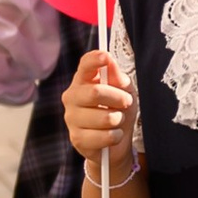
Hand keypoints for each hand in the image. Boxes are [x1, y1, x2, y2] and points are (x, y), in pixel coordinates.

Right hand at [61, 50, 136, 164]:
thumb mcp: (124, 91)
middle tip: (126, 102)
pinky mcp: (77, 138)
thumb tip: (110, 63)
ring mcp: (71, 118)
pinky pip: (105, 136)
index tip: (105, 57)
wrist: (116, 141)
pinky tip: (112, 135)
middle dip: (119, 98)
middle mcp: (72, 96)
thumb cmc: (118, 110)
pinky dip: (116, 136)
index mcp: (84, 80)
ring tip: (117, 121)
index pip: (85, 65)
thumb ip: (118, 78)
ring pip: (104, 118)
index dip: (94, 60)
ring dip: (119, 120)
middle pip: (95, 92)